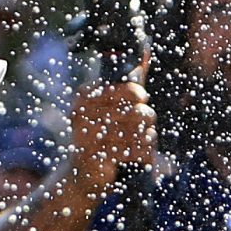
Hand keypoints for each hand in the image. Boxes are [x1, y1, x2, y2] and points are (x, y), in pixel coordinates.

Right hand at [66, 66, 155, 188]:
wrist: (82, 175)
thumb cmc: (101, 136)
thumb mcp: (111, 106)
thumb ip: (127, 83)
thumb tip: (145, 55)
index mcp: (86, 96)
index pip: (130, 89)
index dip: (139, 95)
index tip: (140, 99)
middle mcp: (83, 114)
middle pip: (139, 112)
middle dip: (147, 118)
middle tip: (143, 124)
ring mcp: (88, 137)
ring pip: (141, 132)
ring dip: (148, 138)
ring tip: (143, 140)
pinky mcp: (97, 159)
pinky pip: (137, 152)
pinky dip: (145, 155)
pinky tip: (142, 156)